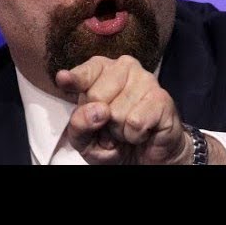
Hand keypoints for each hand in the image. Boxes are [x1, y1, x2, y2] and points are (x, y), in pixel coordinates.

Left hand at [55, 55, 191, 164]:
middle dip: (101, 120)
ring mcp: (145, 79)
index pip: (85, 72)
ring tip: (128, 129)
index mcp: (102, 71)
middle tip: (112, 126)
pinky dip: (135, 135)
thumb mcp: (85, 139)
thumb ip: (79, 125)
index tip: (63, 79)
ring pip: (117, 112)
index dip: (74, 79)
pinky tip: (143, 131)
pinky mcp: (162, 98)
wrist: (147, 158)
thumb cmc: (114, 141)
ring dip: (120, 131)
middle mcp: (125, 68)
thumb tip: (96, 111)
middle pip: (96, 95)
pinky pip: (136, 122)